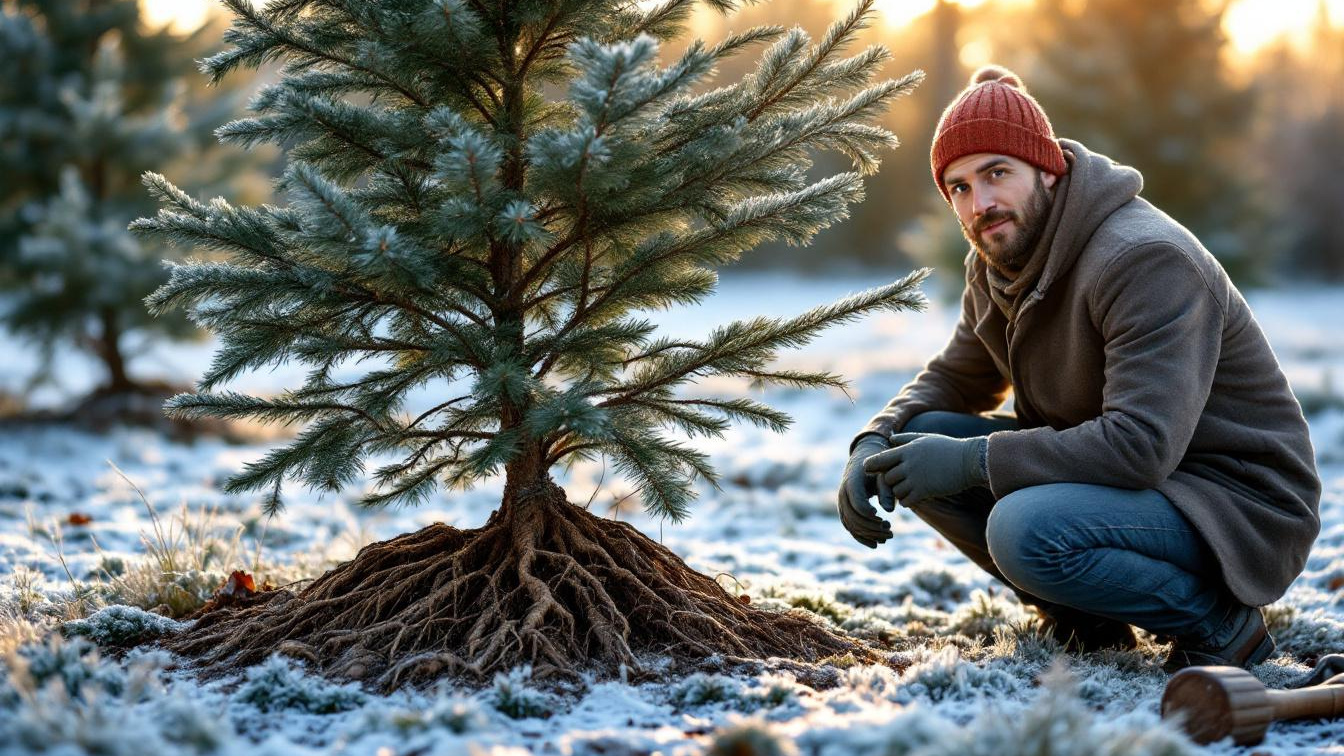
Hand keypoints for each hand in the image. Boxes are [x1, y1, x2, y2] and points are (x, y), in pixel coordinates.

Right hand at [837, 435, 893, 547]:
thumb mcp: (884, 475)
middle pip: (854, 517)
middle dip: (872, 527)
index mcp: (852, 482)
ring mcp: (842, 504)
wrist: (864, 461)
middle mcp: (843, 494)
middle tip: (890, 530)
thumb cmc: (877, 469)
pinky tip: (876, 544)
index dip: (869, 514)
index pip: (857, 503)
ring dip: (870, 534)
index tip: (885, 519)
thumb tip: (889, 510)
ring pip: (852, 525)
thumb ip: (886, 491)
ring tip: (889, 536)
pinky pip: (850, 528)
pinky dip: (862, 538)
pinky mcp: (845, 512)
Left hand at [862, 432, 987, 507]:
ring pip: (895, 491)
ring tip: (909, 489)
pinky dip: (907, 501)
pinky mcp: (925, 491)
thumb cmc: (948, 448)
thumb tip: (890, 439)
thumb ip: (905, 439)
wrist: (969, 461)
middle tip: (897, 482)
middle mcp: (908, 464)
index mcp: (907, 450)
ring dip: (899, 492)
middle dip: (890, 481)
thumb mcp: (925, 438)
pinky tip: (914, 496)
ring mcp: (916, 478)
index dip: (871, 466)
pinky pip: (906, 501)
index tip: (869, 470)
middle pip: (886, 478)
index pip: (879, 459)